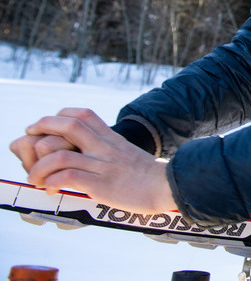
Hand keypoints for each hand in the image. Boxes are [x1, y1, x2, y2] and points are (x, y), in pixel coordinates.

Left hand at [9, 108, 176, 213]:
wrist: (169, 187)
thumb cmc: (149, 177)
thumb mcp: (129, 155)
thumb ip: (110, 150)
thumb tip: (93, 156)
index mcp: (111, 139)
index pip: (83, 114)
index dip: (60, 115)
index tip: (48, 126)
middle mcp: (105, 147)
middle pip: (68, 125)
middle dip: (42, 128)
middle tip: (30, 139)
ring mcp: (102, 165)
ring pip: (60, 154)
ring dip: (39, 166)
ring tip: (36, 177)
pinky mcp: (101, 184)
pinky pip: (67, 177)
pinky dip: (51, 182)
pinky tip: (50, 188)